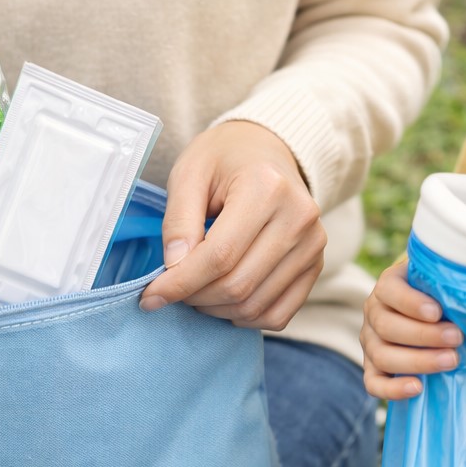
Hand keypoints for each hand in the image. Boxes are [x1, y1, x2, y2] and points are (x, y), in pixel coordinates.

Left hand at [140, 121, 324, 330]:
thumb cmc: (223, 158)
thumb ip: (178, 222)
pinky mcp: (315, 264)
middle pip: (238, 285)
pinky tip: (224, 301)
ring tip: (195, 291)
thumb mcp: (189, 174)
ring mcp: (313, 244)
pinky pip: (279, 314)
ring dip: (216, 310)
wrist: (266, 149)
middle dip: (195, 298)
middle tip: (170, 291)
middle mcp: (299, 217)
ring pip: (256, 305)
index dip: (181, 283)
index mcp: (267, 188)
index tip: (150, 296)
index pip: (220, 256)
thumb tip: (174, 270)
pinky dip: (245, 317)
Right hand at [360, 260, 462, 399]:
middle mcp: (374, 313)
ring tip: (451, 361)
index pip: (389, 291)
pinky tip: (418, 388)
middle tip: (457, 338)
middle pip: (386, 327)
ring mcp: (370, 342)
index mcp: (388, 285)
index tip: (437, 312)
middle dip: (423, 335)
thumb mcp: (442, 282)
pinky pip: (373, 384)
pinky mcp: (372, 368)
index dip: (410, 303)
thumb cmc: (442, 295)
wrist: (434, 318)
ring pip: (382, 356)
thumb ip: (448, 284)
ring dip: (417, 361)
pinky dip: (393, 389)